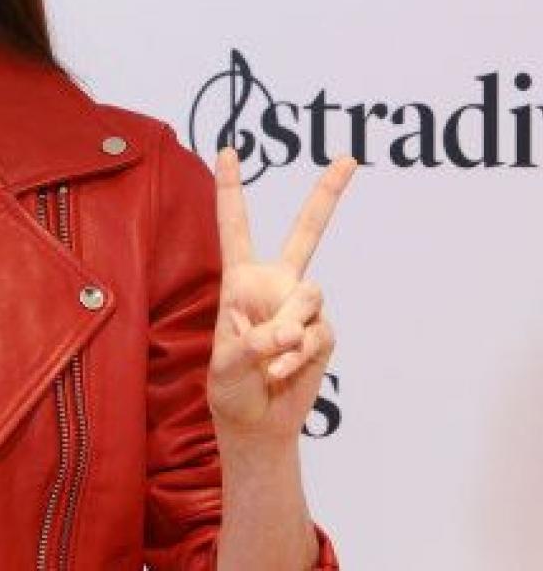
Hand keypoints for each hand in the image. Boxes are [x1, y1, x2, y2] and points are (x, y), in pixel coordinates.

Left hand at [206, 148, 356, 445]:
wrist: (256, 423)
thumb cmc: (230, 388)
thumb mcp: (225, 364)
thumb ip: (254, 342)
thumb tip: (291, 331)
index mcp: (239, 280)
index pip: (235, 228)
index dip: (230, 189)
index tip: (226, 150)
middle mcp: (275, 284)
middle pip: (306, 233)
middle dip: (327, 195)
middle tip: (349, 158)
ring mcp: (303, 307)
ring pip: (308, 297)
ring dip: (287, 333)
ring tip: (268, 361)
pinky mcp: (323, 332)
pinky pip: (316, 335)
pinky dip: (297, 358)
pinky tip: (282, 374)